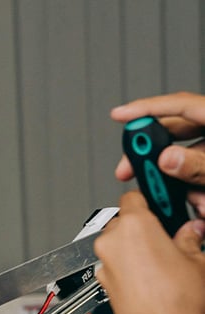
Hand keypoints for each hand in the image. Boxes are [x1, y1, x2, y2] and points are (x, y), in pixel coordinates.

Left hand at [94, 191, 204, 313]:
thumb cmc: (179, 306)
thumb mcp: (199, 262)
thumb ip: (191, 238)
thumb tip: (190, 232)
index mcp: (133, 227)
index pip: (134, 196)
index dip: (150, 196)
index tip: (160, 197)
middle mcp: (111, 244)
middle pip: (124, 222)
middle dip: (145, 226)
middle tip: (171, 235)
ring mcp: (104, 267)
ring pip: (119, 246)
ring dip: (138, 249)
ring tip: (167, 262)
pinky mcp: (104, 286)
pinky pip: (117, 267)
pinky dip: (132, 268)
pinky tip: (155, 279)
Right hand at [111, 91, 204, 214]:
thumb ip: (198, 165)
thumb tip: (166, 159)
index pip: (179, 105)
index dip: (145, 108)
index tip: (118, 115)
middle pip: (176, 136)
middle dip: (152, 160)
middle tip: (130, 172)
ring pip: (187, 163)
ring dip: (182, 188)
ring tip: (192, 204)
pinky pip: (199, 179)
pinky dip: (197, 194)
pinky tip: (202, 206)